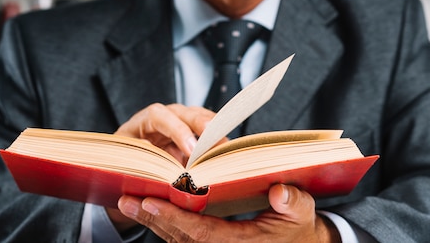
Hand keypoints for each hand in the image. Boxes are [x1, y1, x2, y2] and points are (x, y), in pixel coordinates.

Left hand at [107, 102, 217, 231]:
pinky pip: (208, 132)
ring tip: (225, 148)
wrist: (129, 170)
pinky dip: (216, 141)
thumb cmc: (124, 165)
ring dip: (214, 132)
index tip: (191, 148)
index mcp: (142, 122)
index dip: (177, 130)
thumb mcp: (126, 164)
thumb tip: (161, 163)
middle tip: (217, 142)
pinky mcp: (193, 134)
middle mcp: (164, 118)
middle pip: (185, 113)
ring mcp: (181, 123)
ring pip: (201, 119)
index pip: (159, 116)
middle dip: (203, 126)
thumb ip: (142, 162)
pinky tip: (224, 152)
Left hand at [117, 184, 341, 242]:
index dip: (175, 218)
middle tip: (127, 199)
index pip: (201, 233)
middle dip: (153, 219)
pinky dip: (165, 224)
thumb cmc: (298, 226)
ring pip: (177, 240)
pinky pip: (183, 239)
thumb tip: (279, 191)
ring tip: (129, 201)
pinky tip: (150, 209)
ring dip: (153, 222)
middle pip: (180, 238)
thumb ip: (293, 202)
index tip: (152, 202)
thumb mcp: (303, 212)